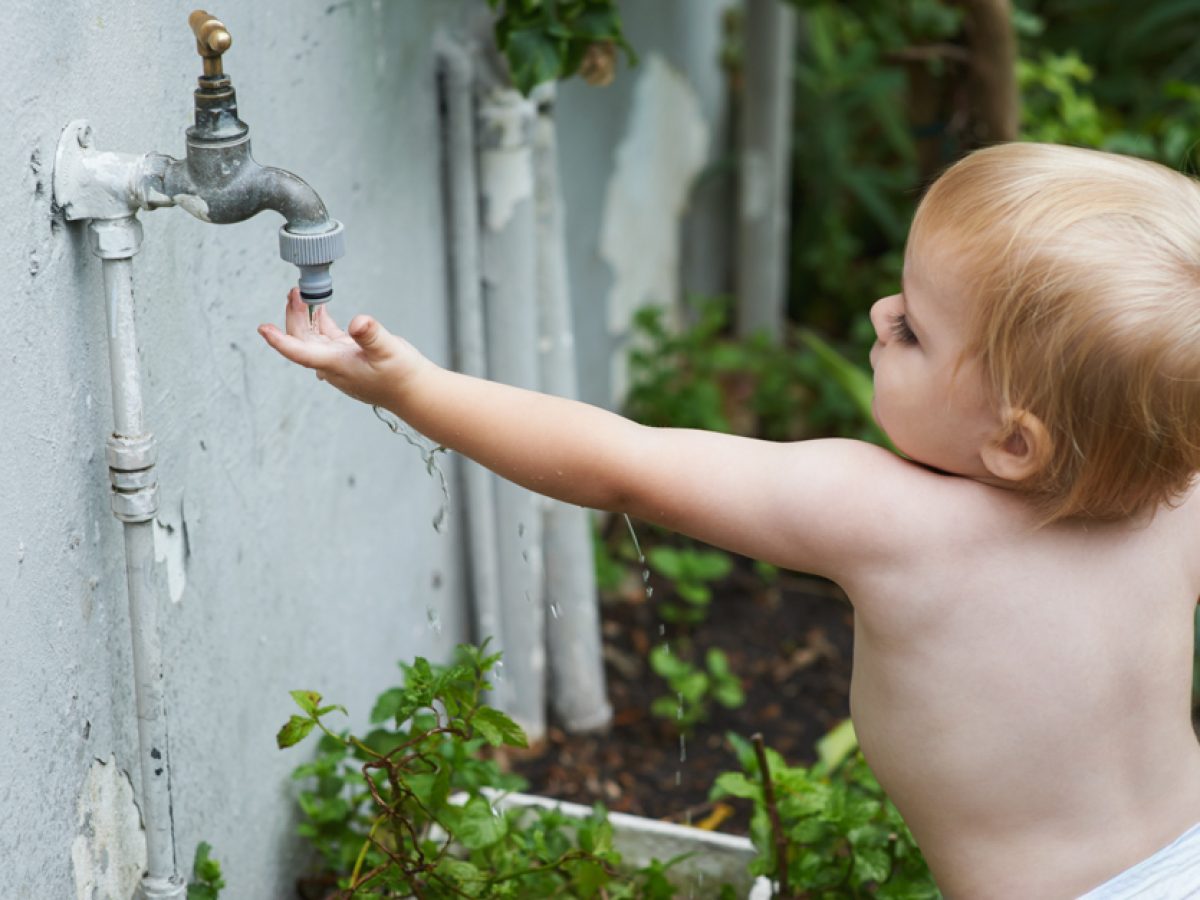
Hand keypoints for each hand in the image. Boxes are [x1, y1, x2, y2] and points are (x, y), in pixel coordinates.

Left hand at [257, 288, 430, 409]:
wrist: (414, 391)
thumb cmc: (402, 375)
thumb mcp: (389, 350)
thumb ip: (372, 335)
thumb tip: (359, 322)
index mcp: (336, 364)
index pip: (299, 352)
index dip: (279, 340)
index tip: (263, 329)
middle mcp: (332, 366)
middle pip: (301, 340)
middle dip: (295, 315)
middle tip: (295, 291)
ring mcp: (337, 363)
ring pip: (311, 339)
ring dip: (305, 317)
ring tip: (302, 294)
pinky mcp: (346, 359)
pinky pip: (324, 339)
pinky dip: (319, 323)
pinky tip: (320, 309)